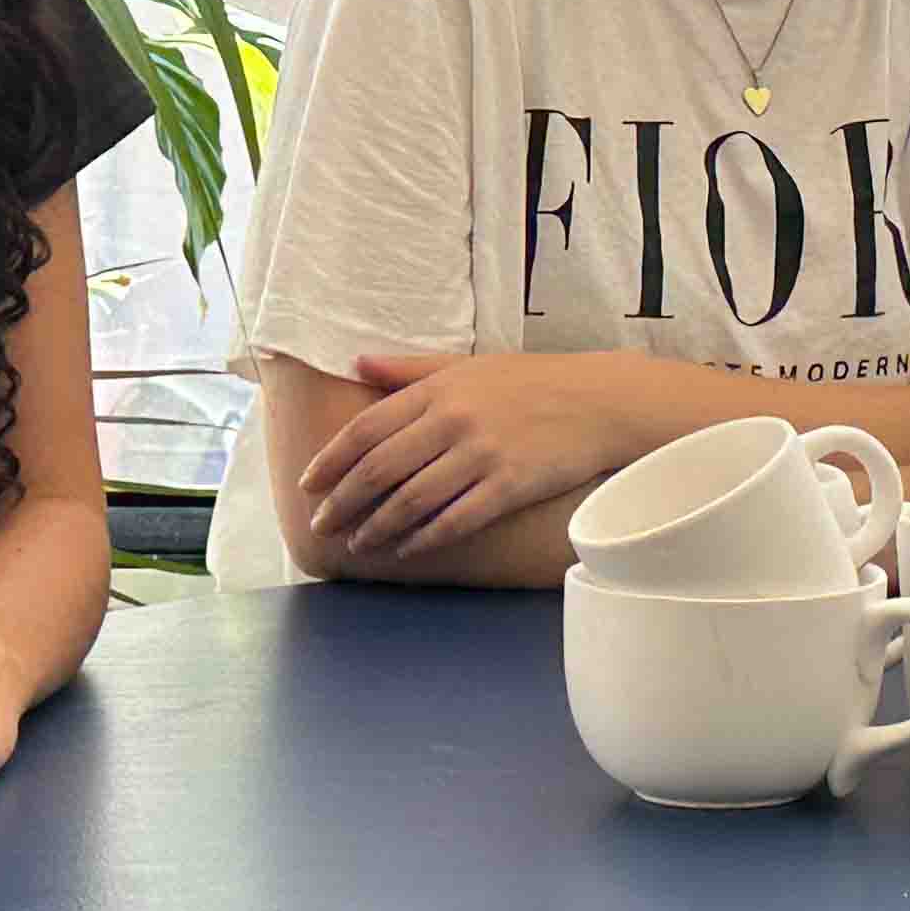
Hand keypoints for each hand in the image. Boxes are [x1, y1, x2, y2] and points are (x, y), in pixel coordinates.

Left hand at [301, 347, 665, 554]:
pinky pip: (456, 519)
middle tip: (321, 526)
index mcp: (439, 389)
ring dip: (378, 526)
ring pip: (412, 500)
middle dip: (343, 502)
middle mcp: (454, 420)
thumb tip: (358, 362)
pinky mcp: (510, 485)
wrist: (600, 400)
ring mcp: (482, 454)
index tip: (308, 484)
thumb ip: (411, 367)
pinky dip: (426, 537)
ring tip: (359, 544)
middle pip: (380, 469)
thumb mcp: (469, 364)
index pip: (367, 428)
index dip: (331, 460)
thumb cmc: (533, 381)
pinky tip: (408, 548)